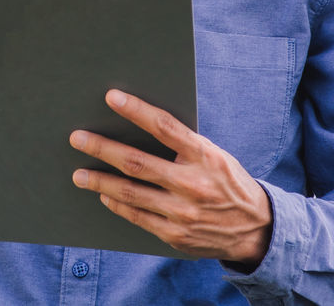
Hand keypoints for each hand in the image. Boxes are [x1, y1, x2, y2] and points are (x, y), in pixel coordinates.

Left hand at [69, 89, 272, 265]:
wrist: (257, 229)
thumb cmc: (227, 182)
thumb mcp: (214, 156)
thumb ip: (182, 144)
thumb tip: (137, 124)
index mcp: (205, 157)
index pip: (165, 127)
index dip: (136, 111)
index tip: (111, 97)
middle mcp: (193, 184)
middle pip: (137, 163)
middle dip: (102, 148)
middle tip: (77, 138)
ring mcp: (183, 213)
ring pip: (130, 193)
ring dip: (99, 182)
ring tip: (79, 174)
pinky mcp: (176, 235)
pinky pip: (137, 217)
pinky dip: (116, 204)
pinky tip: (103, 195)